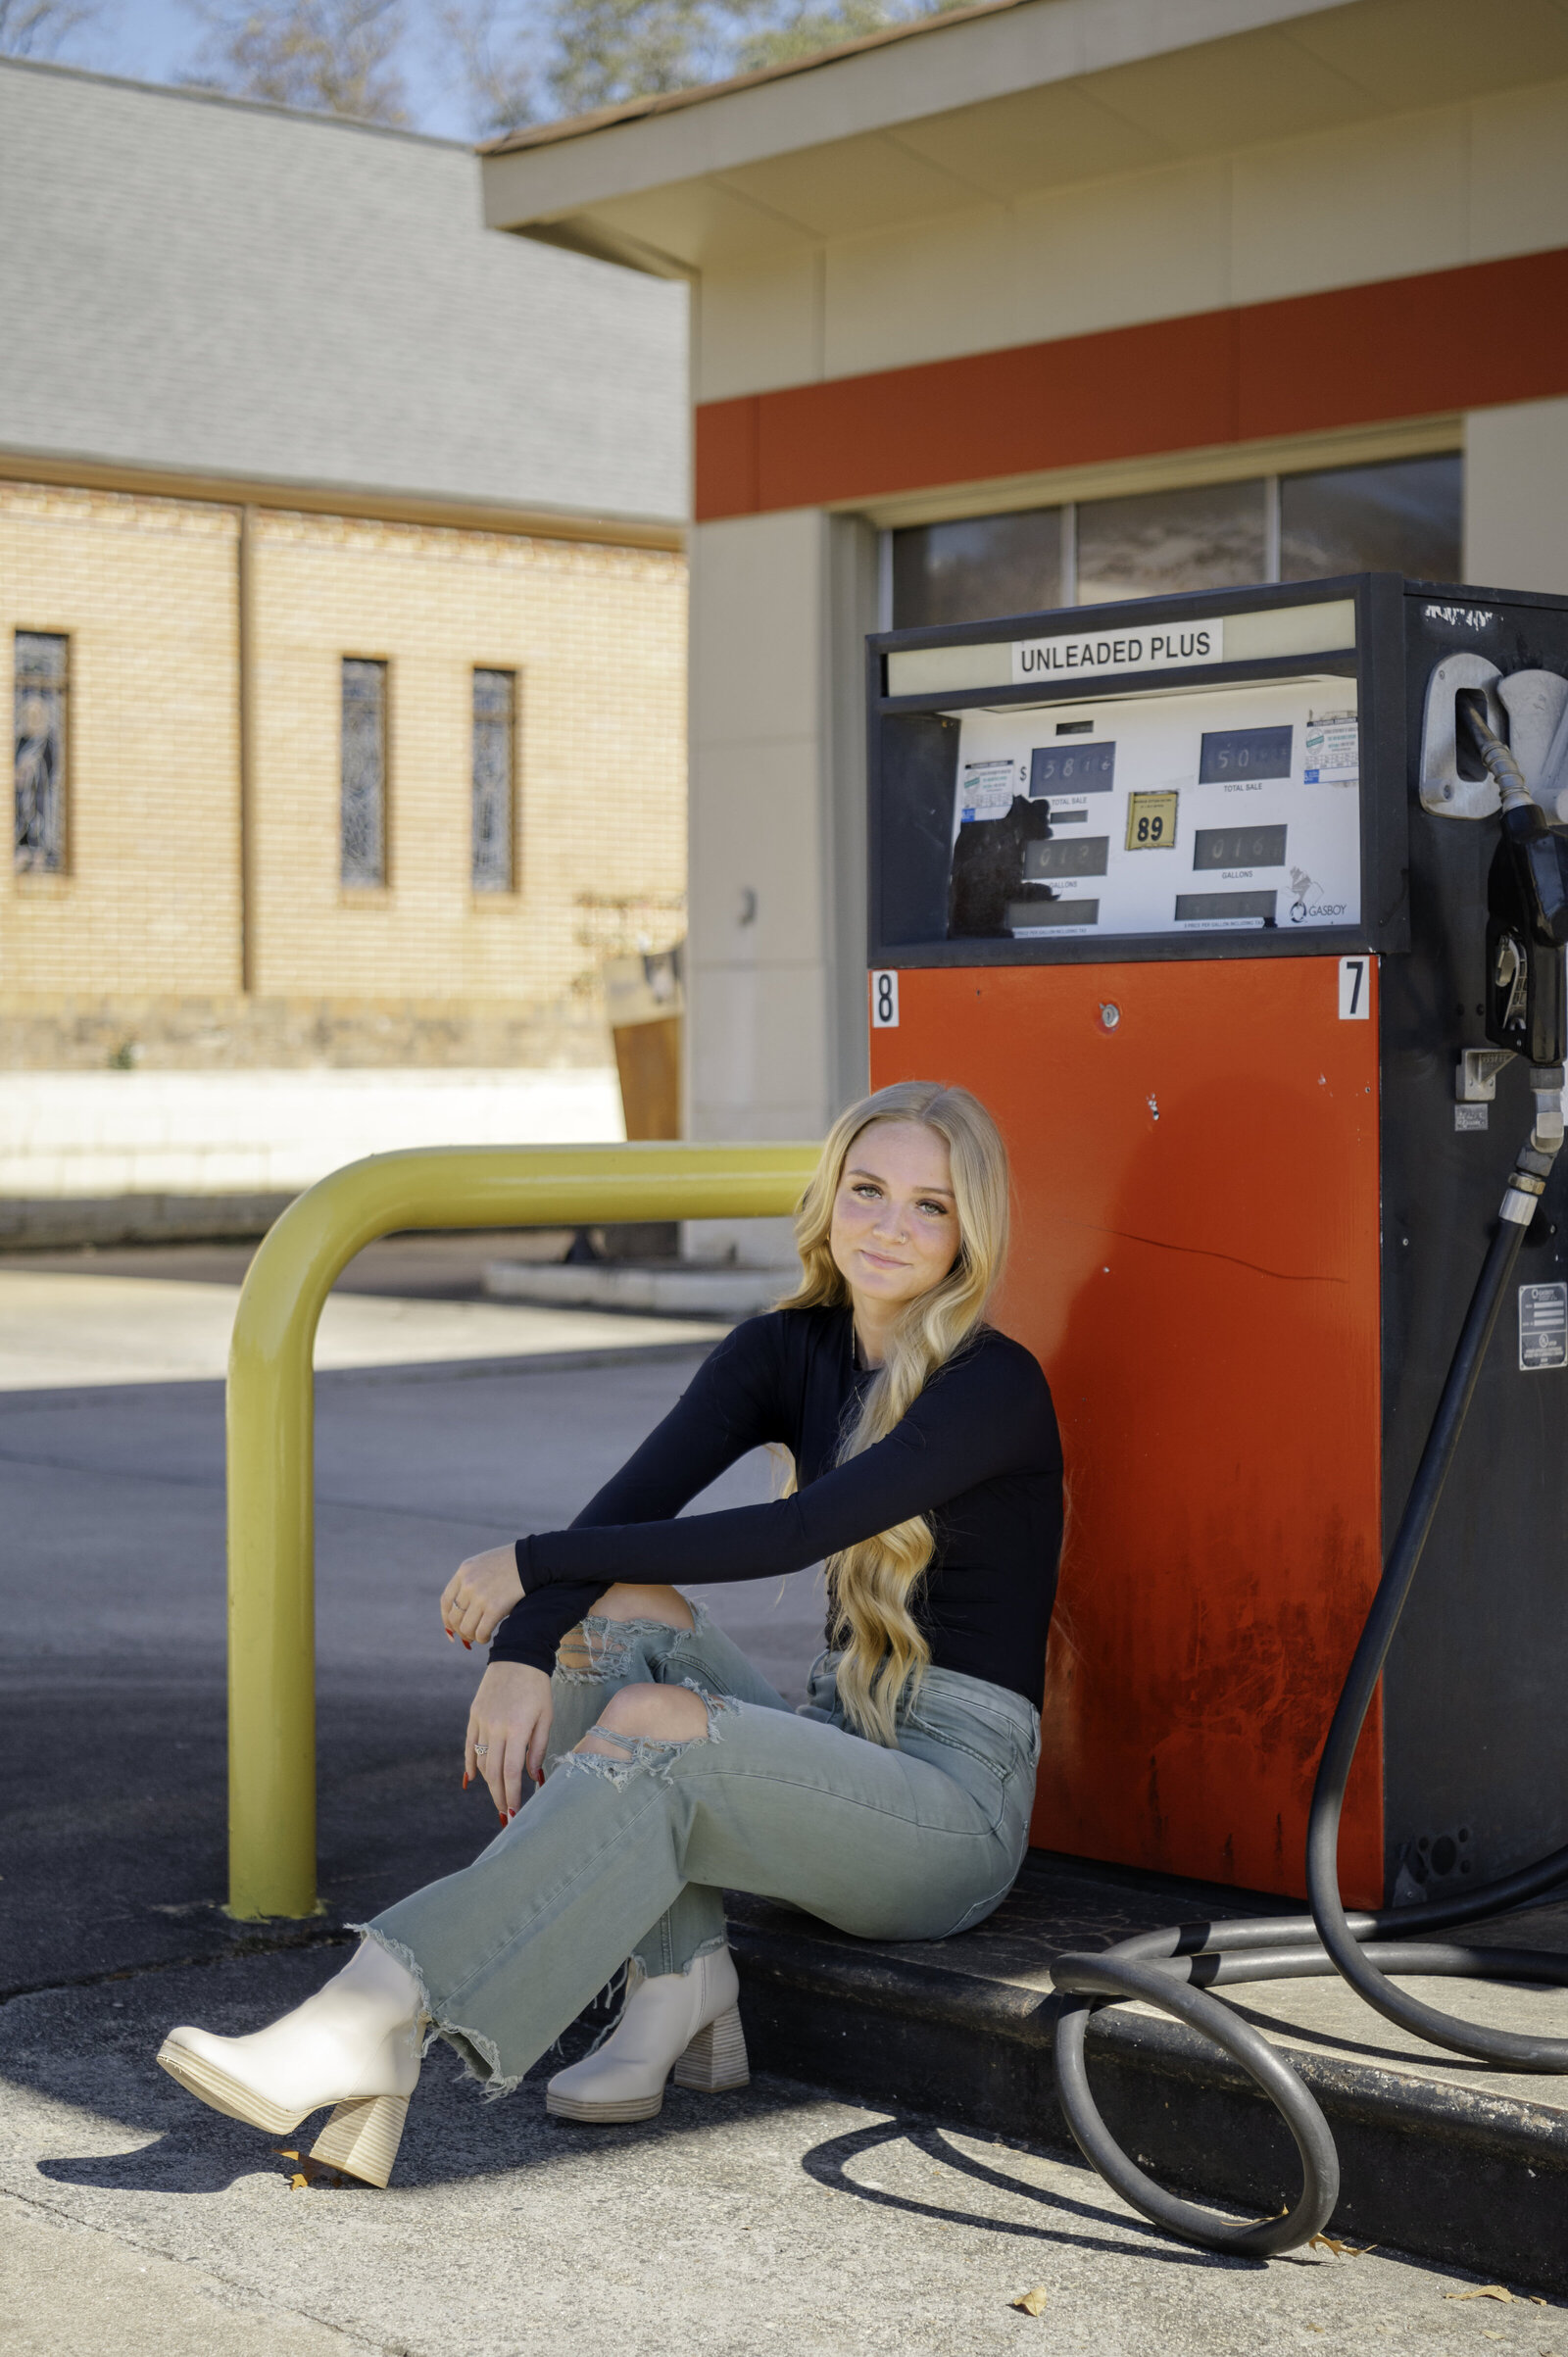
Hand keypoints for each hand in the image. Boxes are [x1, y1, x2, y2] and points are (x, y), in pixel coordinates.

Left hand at [441, 1545, 523, 1648]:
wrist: (532, 1560)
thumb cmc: (511, 1564)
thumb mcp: (484, 1565)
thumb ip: (471, 1581)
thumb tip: (463, 1611)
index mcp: (464, 1571)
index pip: (446, 1601)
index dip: (446, 1619)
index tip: (451, 1629)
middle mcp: (468, 1583)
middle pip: (454, 1617)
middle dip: (460, 1631)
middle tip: (469, 1636)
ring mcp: (480, 1596)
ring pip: (465, 1628)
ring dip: (471, 1637)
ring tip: (480, 1636)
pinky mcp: (495, 1607)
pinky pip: (481, 1631)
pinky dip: (482, 1638)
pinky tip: (488, 1637)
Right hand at [466, 1661, 552, 1819]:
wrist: (518, 1656)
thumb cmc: (538, 1687)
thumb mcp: (545, 1716)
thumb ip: (537, 1748)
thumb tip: (532, 1777)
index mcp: (517, 1728)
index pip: (512, 1771)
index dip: (511, 1794)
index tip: (513, 1811)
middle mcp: (496, 1726)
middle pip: (494, 1771)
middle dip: (499, 1795)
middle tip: (504, 1813)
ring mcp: (482, 1720)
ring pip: (481, 1760)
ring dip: (488, 1781)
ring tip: (498, 1795)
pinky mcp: (474, 1715)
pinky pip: (470, 1744)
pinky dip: (471, 1762)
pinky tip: (474, 1778)